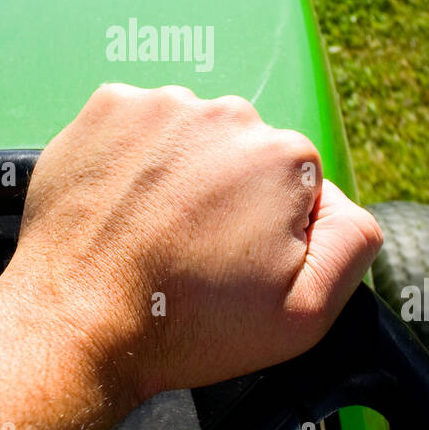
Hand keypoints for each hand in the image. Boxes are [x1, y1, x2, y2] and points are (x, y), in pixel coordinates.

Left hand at [0, 83, 383, 405]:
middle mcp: (228, 114)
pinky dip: (132, 156)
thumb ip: (352, 243)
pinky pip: (138, 124)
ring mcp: (162, 105)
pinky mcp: (108, 106)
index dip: (268, 226)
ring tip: (150, 229)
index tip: (233, 260)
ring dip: (178, 171)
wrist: (76, 320)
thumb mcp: (304, 314)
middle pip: (242, 151)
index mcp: (285, 156)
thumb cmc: (186, 324)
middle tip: (190, 251)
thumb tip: (341, 200)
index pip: (295, 182)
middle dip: (225, 192)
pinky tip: (121, 204)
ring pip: (189, 136)